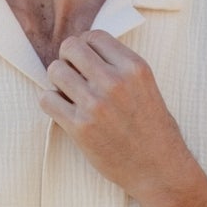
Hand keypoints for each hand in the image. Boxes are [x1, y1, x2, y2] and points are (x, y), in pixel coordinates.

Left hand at [37, 30, 197, 206]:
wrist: (159, 170)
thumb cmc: (154, 129)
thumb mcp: (147, 86)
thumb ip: (120, 66)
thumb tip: (86, 49)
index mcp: (134, 67)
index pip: (94, 36)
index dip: (85, 46)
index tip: (85, 61)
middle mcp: (115, 81)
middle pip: (70, 47)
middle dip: (67, 59)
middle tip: (73, 75)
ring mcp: (96, 104)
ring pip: (55, 71)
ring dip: (57, 81)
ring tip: (68, 94)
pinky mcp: (80, 127)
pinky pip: (46, 99)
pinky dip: (50, 102)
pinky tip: (62, 110)